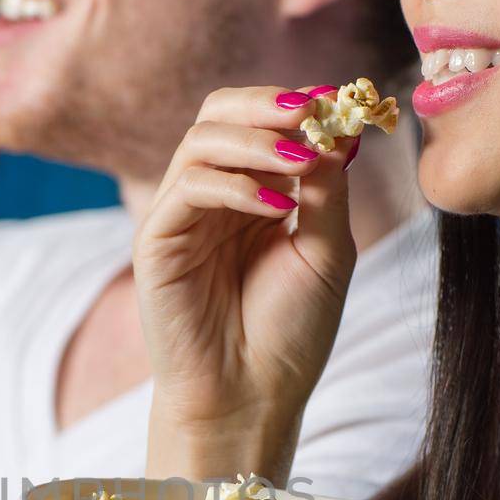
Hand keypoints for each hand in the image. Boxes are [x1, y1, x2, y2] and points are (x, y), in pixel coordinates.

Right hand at [134, 85, 359, 482]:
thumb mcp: (326, 250)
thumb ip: (327, 187)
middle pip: (220, 114)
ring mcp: (181, 216)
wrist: (252, 398)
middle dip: (268, 105)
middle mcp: (213, 197)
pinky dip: (234, 184)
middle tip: (313, 112)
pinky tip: (276, 206)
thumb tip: (339, 124)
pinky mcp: (156, 241)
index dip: (298, 105)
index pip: (262, 123)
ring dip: (255, 139)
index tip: (342, 100)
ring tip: (299, 162)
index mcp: (253, 195)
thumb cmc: (290, 334)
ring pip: (201, 140)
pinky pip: (188, 187)